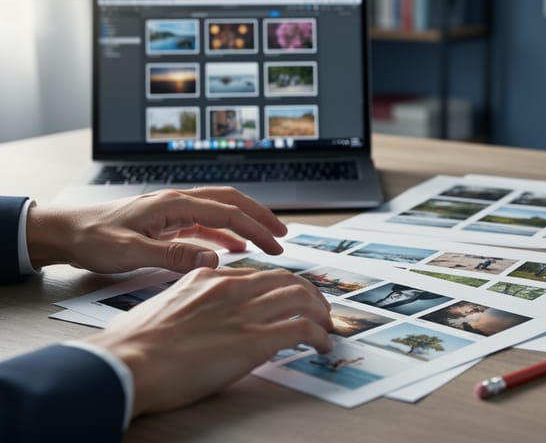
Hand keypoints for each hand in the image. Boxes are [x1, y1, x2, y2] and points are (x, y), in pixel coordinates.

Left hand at [26, 187, 287, 272]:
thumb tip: (213, 260)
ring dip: (245, 226)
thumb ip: (174, 256)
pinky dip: (224, 236)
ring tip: (266, 244)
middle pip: (230, 203)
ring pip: (220, 213)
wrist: (64, 232)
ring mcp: (172, 212)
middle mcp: (176, 203)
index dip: (255, 226)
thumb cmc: (92, 239)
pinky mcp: (166, 224)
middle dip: (259, 218)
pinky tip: (233, 250)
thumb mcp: (131, 252)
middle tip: (282, 236)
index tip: (276, 242)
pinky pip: (204, 226)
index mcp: (173, 204)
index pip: (226, 212)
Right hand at [83, 266, 333, 417]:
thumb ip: (190, 302)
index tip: (287, 296)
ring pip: (302, 299)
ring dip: (321, 313)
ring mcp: (245, 312)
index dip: (279, 286)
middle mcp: (231, 288)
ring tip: (326, 325)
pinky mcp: (255, 339)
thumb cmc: (133, 344)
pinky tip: (322, 346)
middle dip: (309, 294)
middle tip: (317, 308)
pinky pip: (302, 329)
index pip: (257, 274)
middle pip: (287, 280)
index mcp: (207, 277)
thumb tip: (200, 315)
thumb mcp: (164, 306)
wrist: (128, 362)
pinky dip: (319, 336)